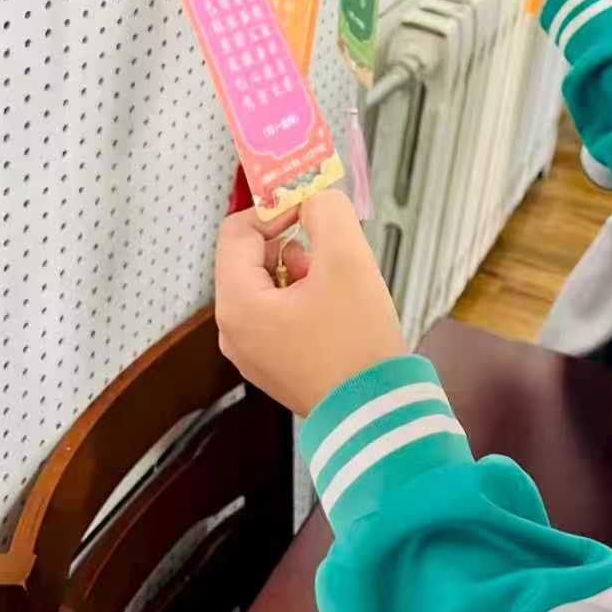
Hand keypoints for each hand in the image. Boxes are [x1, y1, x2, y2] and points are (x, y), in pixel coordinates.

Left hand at [214, 190, 406, 416]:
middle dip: (292, 243)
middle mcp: (234, 330)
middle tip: (331, 248)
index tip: (310, 206)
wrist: (376, 413)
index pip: (237, 230)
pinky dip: (306, 298)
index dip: (274, 210)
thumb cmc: (358, 344)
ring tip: (338, 284)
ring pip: (268, 285)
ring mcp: (252, 351)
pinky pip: (280, 313)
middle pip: (252, 258)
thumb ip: (328, 213)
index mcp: (237, 304)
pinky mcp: (275, 364)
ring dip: (302, 270)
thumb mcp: (347, 261)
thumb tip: (315, 198)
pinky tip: (338, 309)